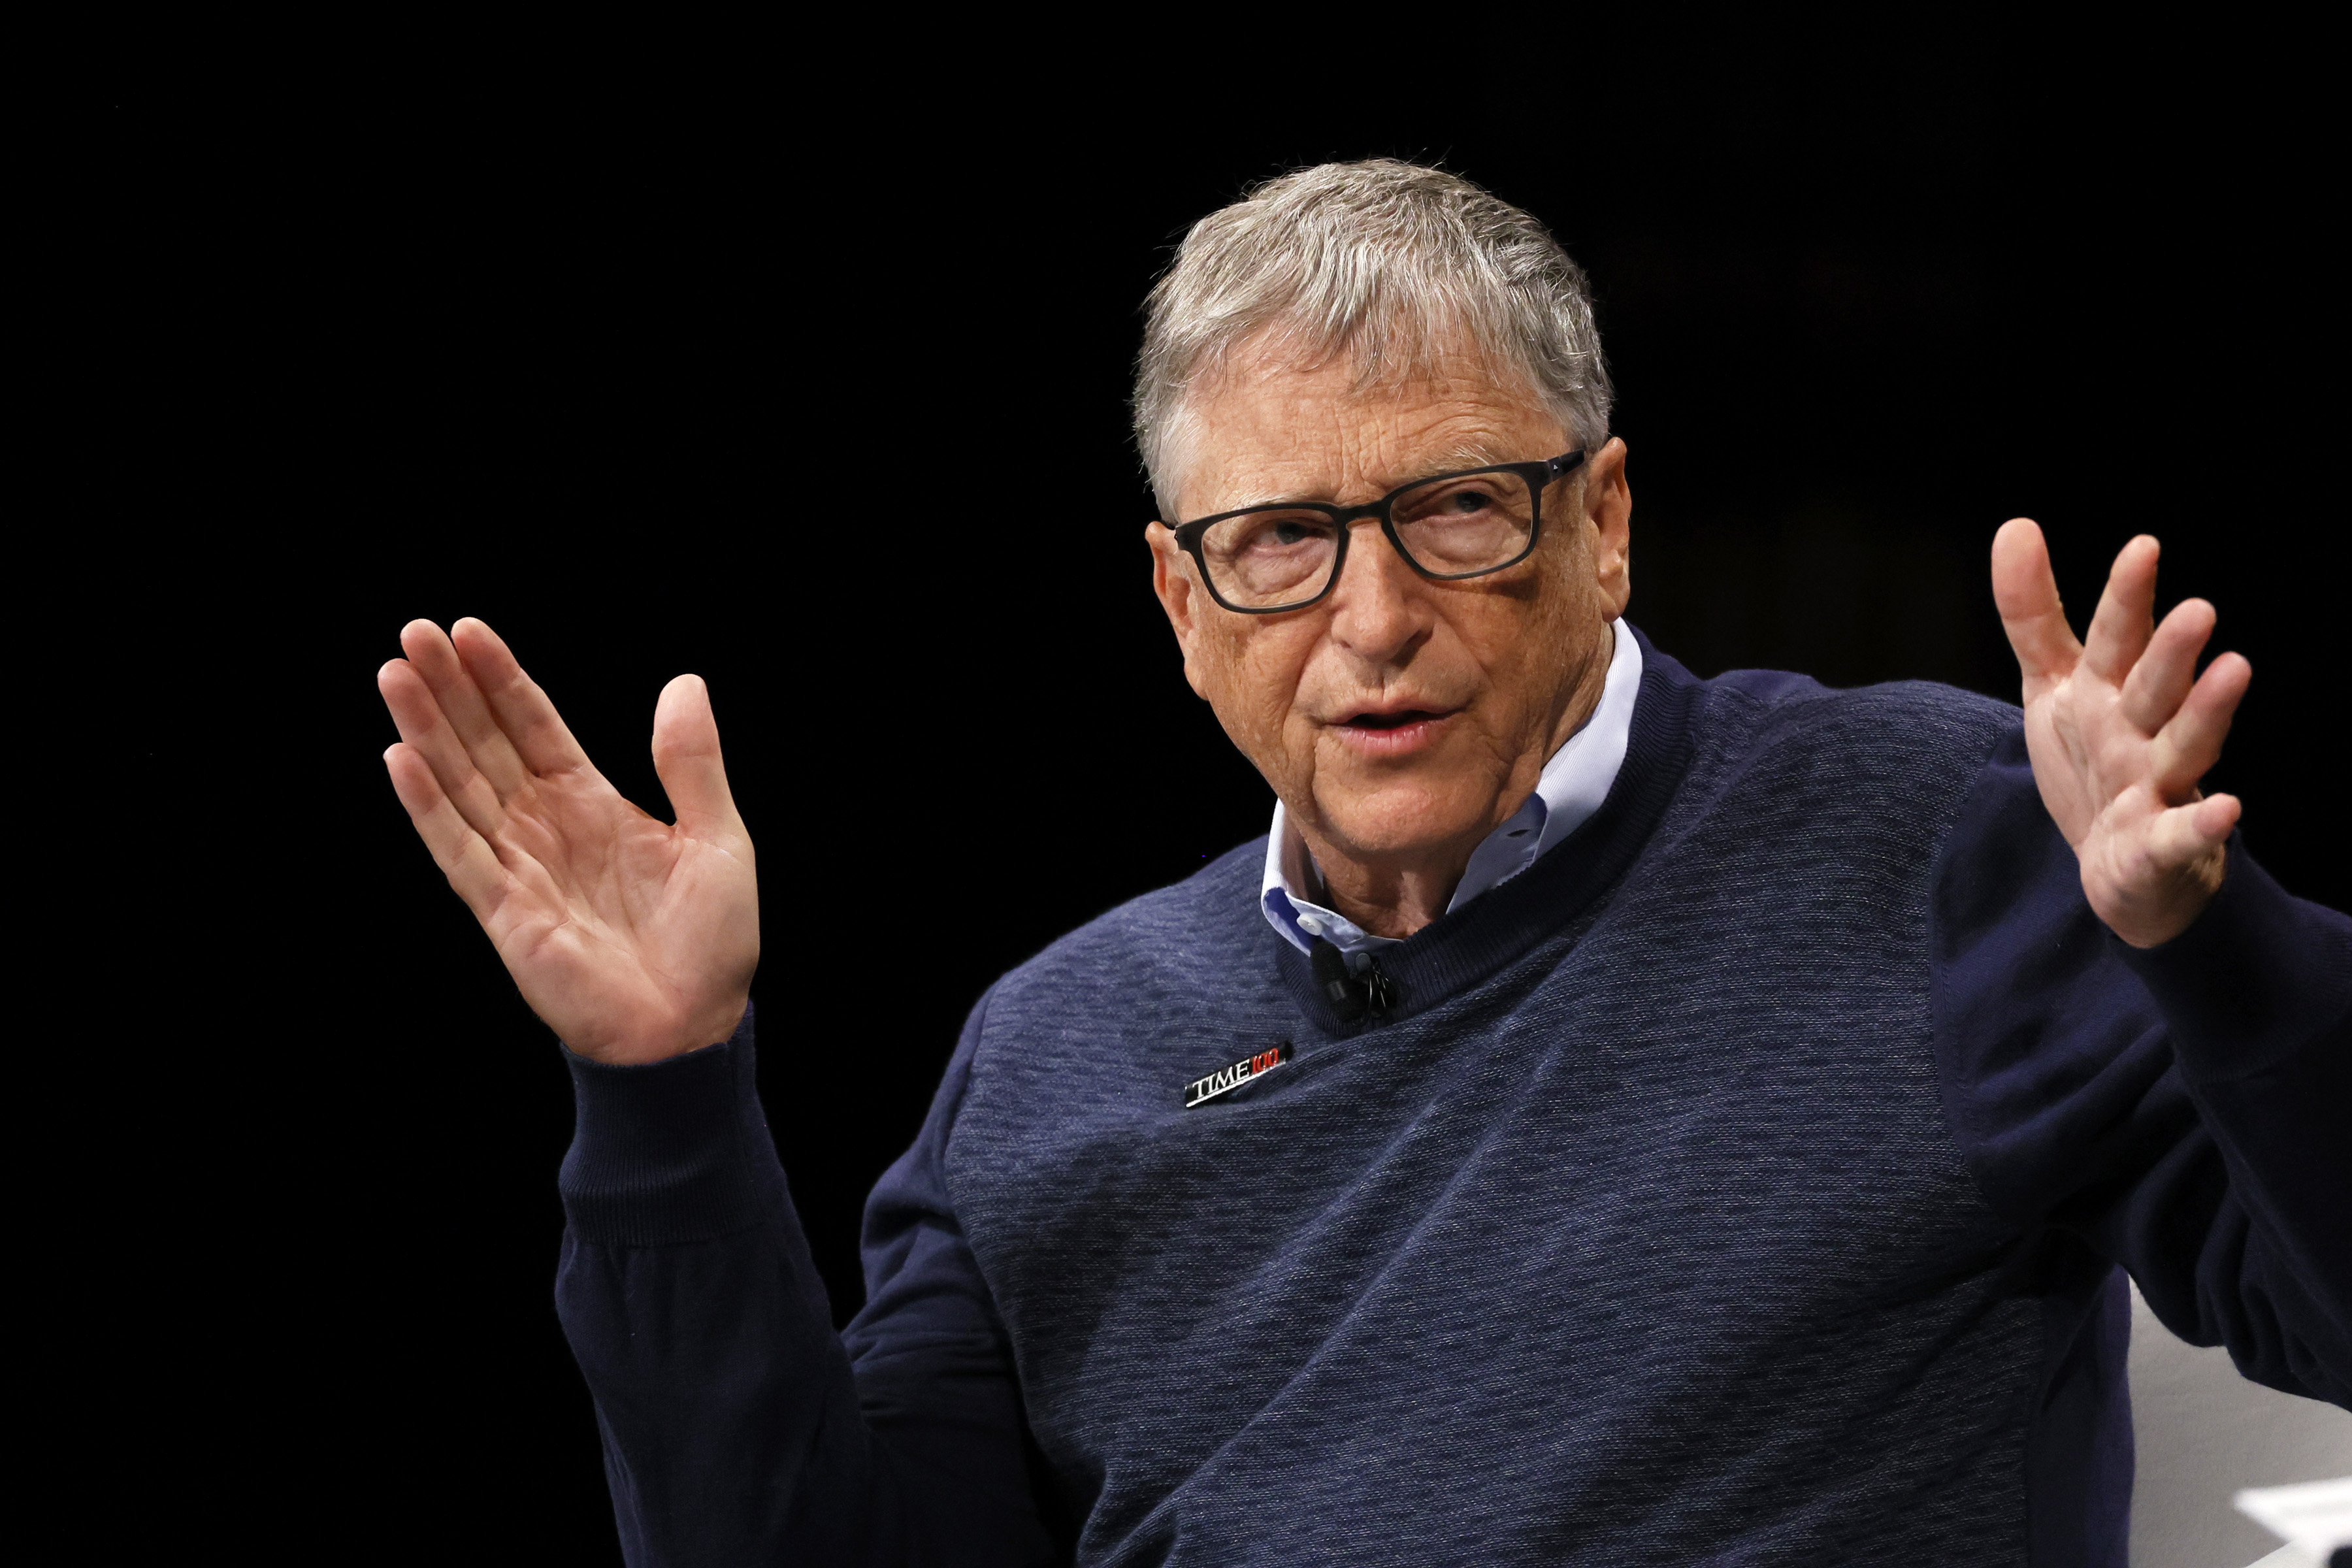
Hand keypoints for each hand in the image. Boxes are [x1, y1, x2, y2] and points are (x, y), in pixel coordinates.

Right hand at [378, 618, 757, 1063]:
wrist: (694, 1027)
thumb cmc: (711, 943)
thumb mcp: (718, 838)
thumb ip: (692, 763)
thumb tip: (684, 681)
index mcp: (592, 805)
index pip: (535, 727)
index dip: (502, 679)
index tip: (468, 629)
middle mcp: (546, 828)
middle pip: (486, 744)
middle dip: (450, 689)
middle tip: (413, 632)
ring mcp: (519, 868)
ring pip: (461, 786)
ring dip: (426, 731)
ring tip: (394, 674)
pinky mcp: (504, 914)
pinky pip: (458, 853)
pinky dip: (428, 809)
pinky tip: (400, 759)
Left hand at [1992, 520, 2251, 947]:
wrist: (2120, 866)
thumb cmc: (2094, 761)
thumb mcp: (2054, 685)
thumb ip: (2034, 615)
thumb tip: (2015, 525)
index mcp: (2113, 691)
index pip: (2118, 638)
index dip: (2127, 598)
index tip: (2142, 548)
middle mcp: (2142, 731)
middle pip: (2155, 686)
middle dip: (2173, 650)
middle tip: (2196, 609)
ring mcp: (2158, 786)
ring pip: (2184, 746)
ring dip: (2206, 712)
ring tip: (2234, 669)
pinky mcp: (2161, 846)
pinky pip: (2183, 835)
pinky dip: (2203, 825)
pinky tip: (2230, 809)